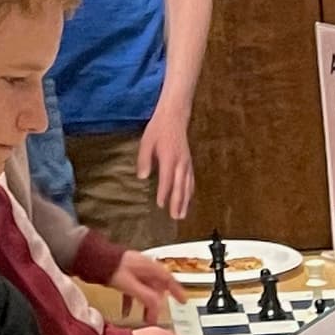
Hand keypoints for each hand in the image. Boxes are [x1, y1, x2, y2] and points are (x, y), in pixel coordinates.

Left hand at [108, 250, 183, 325]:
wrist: (93, 258)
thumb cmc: (110, 266)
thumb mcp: (130, 285)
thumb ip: (145, 296)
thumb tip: (157, 306)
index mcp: (150, 268)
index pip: (169, 280)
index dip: (178, 291)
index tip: (183, 300)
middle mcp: (144, 268)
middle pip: (157, 288)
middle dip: (157, 303)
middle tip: (157, 314)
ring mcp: (134, 271)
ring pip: (145, 290)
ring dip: (144, 304)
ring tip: (144, 317)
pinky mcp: (125, 275)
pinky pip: (133, 291)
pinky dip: (132, 301)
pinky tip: (127, 311)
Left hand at [139, 108, 196, 222]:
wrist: (175, 117)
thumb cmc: (158, 130)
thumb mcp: (146, 142)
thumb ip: (144, 160)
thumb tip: (142, 177)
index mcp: (169, 158)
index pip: (167, 179)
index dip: (164, 193)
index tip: (160, 205)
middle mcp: (181, 163)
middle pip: (180, 186)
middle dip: (178, 203)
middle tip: (175, 217)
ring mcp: (187, 163)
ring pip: (188, 186)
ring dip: (185, 201)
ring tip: (182, 214)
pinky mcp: (189, 163)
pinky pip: (191, 181)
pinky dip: (190, 192)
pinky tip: (188, 200)